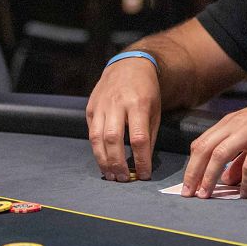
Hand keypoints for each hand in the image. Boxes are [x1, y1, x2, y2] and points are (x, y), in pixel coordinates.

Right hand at [86, 56, 161, 180]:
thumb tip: (144, 162)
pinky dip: (96, 150)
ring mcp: (101, 105)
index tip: (144, 174)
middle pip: (113, 139)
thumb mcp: (155, 109)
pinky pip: (91, 133)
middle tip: (124, 179)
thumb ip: (150, 135)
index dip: (141, 159)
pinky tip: (103, 161)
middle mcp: (117, 104)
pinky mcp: (91, 108)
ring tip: (111, 175)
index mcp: (138, 104)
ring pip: (97, 138)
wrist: (128, 65)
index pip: (138, 138)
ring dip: (103, 160)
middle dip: (117, 163)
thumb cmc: (146, 91)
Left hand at [182, 89, 246, 198]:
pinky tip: (243, 193)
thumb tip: (226, 179)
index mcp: (230, 122)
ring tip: (207, 195)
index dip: (192, 164)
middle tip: (189, 194)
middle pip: (205, 149)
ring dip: (210, 177)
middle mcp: (235, 124)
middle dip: (193, 173)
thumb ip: (239, 157)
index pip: (201, 143)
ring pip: (220, 155)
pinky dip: (244, 180)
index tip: (188, 183)